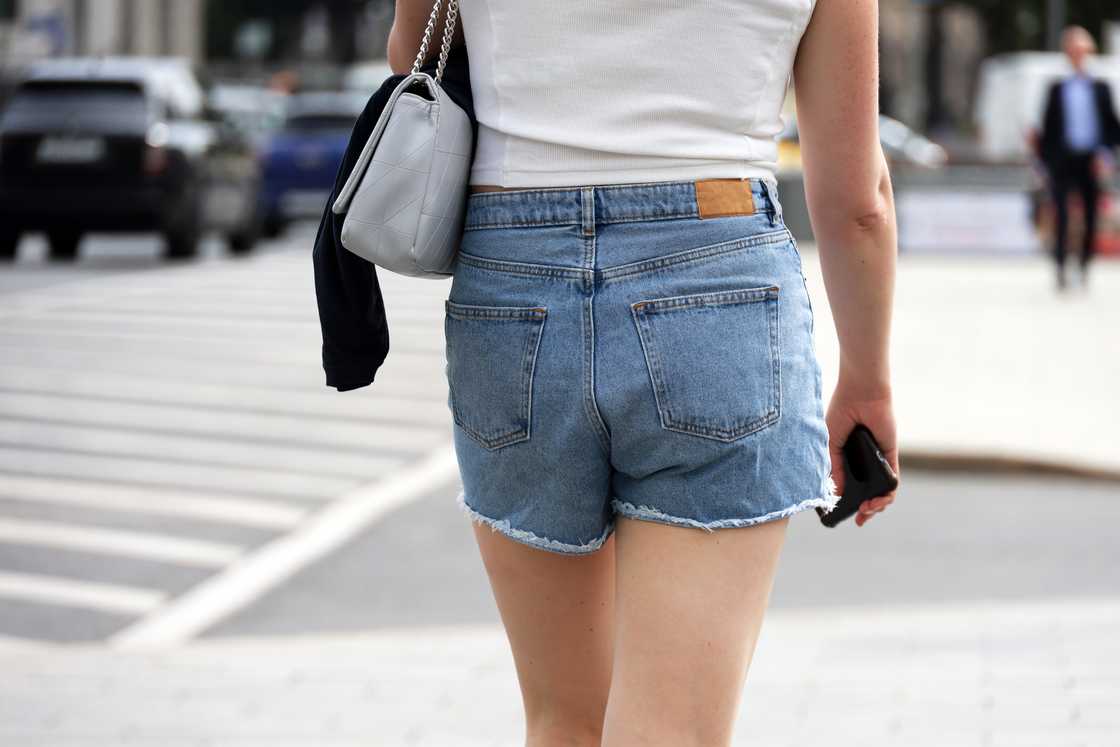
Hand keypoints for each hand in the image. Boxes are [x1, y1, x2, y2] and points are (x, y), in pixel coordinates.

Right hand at [826, 377, 898, 526]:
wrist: (860, 394)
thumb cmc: (842, 412)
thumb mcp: (830, 443)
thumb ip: (834, 468)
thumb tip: (837, 494)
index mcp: (847, 457)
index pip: (849, 485)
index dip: (847, 502)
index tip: (842, 514)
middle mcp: (864, 461)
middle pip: (868, 492)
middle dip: (866, 510)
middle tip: (861, 518)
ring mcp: (877, 460)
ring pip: (883, 491)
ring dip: (877, 505)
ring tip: (869, 509)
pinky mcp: (890, 456)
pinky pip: (893, 481)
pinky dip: (888, 494)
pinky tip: (878, 501)